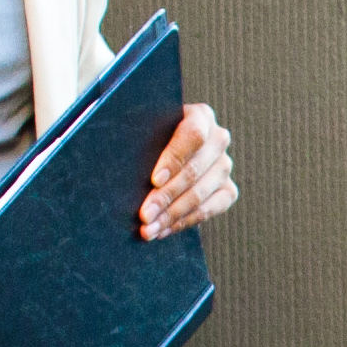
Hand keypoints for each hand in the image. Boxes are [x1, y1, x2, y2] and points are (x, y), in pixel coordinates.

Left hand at [141, 101, 234, 237]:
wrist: (163, 149)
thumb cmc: (147, 136)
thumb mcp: (143, 128)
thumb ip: (139, 135)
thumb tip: (118, 153)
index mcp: (200, 116)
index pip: (193, 136)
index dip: (173, 159)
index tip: (154, 180)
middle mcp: (218, 139)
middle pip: (195, 170)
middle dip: (166, 197)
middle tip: (144, 215)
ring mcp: (224, 165)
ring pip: (201, 194)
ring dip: (172, 215)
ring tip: (149, 229)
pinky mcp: (228, 189)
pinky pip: (212, 209)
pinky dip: (185, 222)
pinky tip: (164, 230)